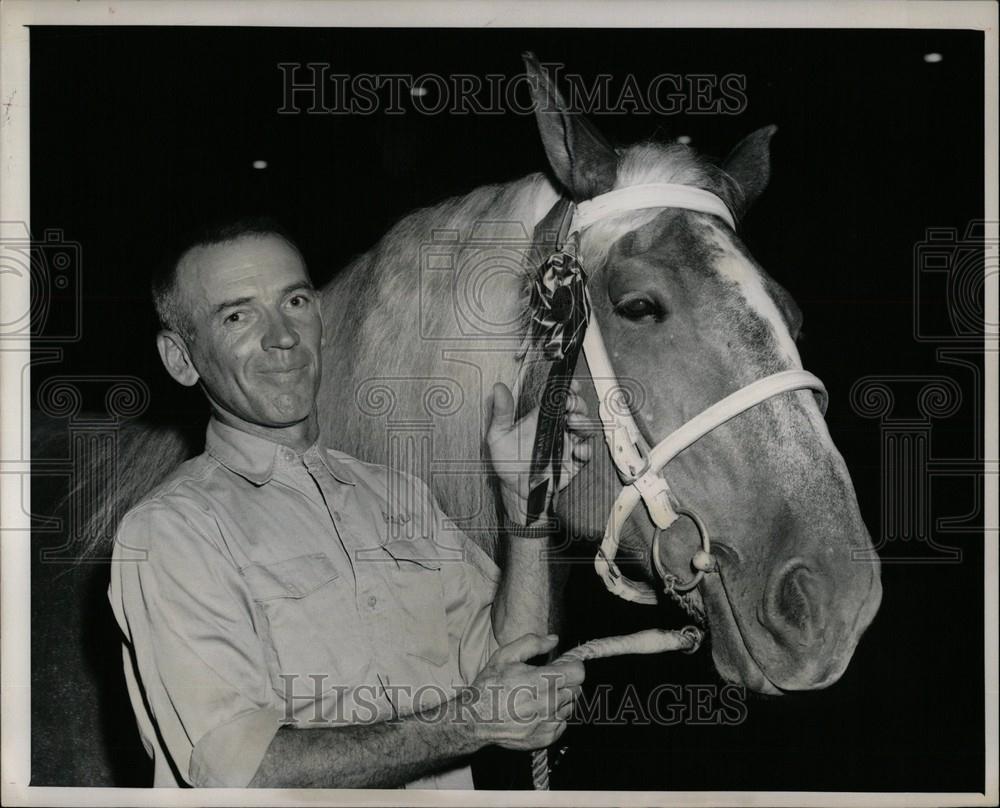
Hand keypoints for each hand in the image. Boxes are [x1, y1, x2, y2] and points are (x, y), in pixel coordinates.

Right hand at [466, 633, 584, 751]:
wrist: (476, 720)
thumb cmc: (490, 686)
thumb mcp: (506, 655)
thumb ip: (532, 643)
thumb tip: (554, 639)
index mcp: (542, 681)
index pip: (578, 673)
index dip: (572, 666)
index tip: (563, 665)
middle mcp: (549, 704)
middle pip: (576, 689)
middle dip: (566, 682)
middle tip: (547, 680)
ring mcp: (549, 723)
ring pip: (570, 706)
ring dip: (561, 700)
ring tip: (540, 696)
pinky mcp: (546, 738)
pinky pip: (562, 724)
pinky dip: (554, 717)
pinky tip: (537, 712)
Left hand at [486, 380, 592, 524]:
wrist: (516, 491)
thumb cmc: (507, 463)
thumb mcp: (498, 436)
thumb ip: (501, 413)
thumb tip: (498, 390)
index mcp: (541, 418)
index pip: (558, 398)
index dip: (567, 389)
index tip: (569, 386)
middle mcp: (556, 428)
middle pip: (575, 410)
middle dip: (577, 405)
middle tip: (571, 408)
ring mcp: (567, 444)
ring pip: (584, 428)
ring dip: (584, 423)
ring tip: (575, 423)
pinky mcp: (574, 461)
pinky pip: (586, 452)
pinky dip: (586, 449)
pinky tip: (578, 449)